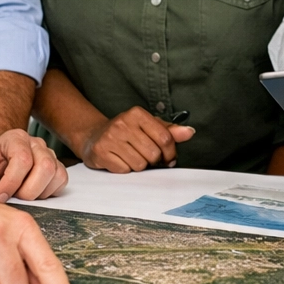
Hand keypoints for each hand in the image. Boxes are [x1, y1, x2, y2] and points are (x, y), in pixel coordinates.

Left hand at [0, 128, 68, 202]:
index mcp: (14, 139)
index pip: (22, 159)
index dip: (12, 182)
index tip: (0, 197)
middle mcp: (35, 144)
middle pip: (44, 167)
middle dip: (28, 190)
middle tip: (12, 198)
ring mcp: (49, 154)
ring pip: (55, 174)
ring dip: (38, 193)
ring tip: (20, 195)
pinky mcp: (56, 168)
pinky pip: (61, 181)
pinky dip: (49, 193)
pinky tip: (32, 194)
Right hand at [80, 107, 195, 172]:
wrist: (93, 136)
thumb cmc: (126, 132)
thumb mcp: (148, 126)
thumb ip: (170, 131)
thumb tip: (190, 132)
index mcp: (137, 113)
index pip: (165, 138)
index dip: (170, 152)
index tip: (168, 157)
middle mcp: (123, 123)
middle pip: (153, 154)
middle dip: (153, 160)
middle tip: (145, 155)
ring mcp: (110, 137)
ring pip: (140, 165)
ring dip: (138, 165)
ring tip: (131, 156)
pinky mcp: (101, 152)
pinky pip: (124, 170)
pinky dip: (125, 169)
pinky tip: (120, 160)